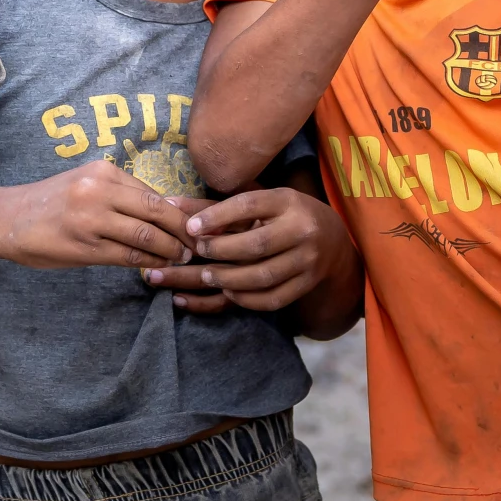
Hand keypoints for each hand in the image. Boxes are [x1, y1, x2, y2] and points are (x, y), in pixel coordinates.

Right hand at [0, 162, 194, 269]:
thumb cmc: (52, 203)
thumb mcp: (86, 184)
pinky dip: (148, 261)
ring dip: (170, 250)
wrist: (8, 219)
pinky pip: (127, 255)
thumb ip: (122, 193)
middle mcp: (99, 190)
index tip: (196, 224)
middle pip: (157, 210)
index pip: (153, 192)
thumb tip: (168, 208)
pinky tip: (157, 266)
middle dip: (183, 231)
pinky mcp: (84, 246)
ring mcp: (91, 218)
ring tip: (182, 258)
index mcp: (103, 170)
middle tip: (197, 245)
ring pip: (146, 235)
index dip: (179, 211)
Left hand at [143, 189, 355, 314]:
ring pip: (263, 275)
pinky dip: (246, 299)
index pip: (249, 205)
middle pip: (256, 244)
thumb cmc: (284, 215)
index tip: (189, 227)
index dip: (217, 216)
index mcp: (286, 201)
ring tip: (205, 277)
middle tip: (195, 253)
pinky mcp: (306, 284)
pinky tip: (227, 294)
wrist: (332, 240)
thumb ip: (215, 206)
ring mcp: (307, 260)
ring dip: (228, 279)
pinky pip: (272, 298)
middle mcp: (301, 229)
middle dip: (220, 251)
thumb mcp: (258, 201)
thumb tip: (168, 205)